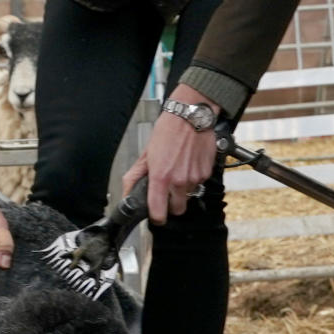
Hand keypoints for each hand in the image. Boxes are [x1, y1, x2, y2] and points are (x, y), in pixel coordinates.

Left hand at [123, 89, 219, 222]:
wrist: (190, 116)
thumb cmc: (168, 130)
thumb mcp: (146, 153)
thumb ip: (135, 176)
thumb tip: (127, 192)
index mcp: (161, 178)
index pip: (159, 213)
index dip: (156, 217)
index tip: (155, 214)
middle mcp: (179, 181)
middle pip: (178, 210)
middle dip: (172, 205)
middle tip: (168, 192)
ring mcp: (195, 178)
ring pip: (189, 195)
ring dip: (183, 189)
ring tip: (178, 170)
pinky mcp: (206, 173)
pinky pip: (198, 184)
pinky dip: (193, 178)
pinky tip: (188, 163)